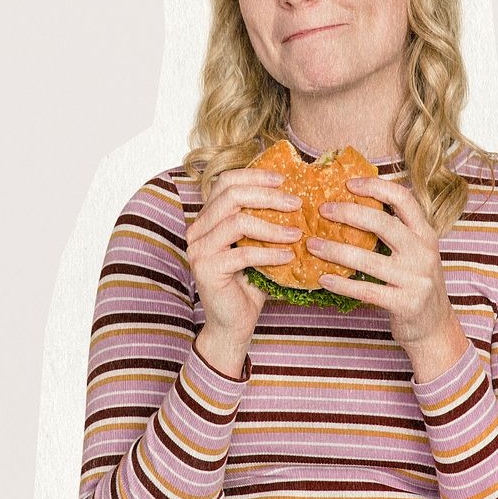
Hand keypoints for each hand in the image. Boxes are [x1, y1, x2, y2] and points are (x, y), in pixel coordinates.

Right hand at [185, 168, 302, 352]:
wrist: (233, 322)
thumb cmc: (249, 283)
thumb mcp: (260, 245)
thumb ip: (267, 221)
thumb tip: (299, 196)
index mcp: (208, 218)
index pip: (226, 182)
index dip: (254, 175)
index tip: (283, 179)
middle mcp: (198, 229)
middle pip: (231, 195)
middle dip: (268, 196)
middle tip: (296, 203)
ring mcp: (199, 249)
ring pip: (237, 221)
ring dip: (272, 226)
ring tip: (297, 233)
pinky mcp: (206, 269)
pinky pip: (242, 253)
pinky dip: (269, 253)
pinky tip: (288, 256)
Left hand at [308, 176, 456, 351]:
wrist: (435, 326)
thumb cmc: (416, 284)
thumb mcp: (417, 252)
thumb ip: (397, 231)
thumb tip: (355, 205)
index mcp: (425, 234)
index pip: (403, 199)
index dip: (375, 186)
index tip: (348, 184)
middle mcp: (423, 253)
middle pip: (382, 223)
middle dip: (348, 213)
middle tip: (322, 210)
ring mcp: (416, 279)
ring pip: (368, 259)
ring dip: (335, 250)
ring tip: (312, 245)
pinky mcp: (405, 303)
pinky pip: (366, 291)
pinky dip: (341, 284)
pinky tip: (323, 279)